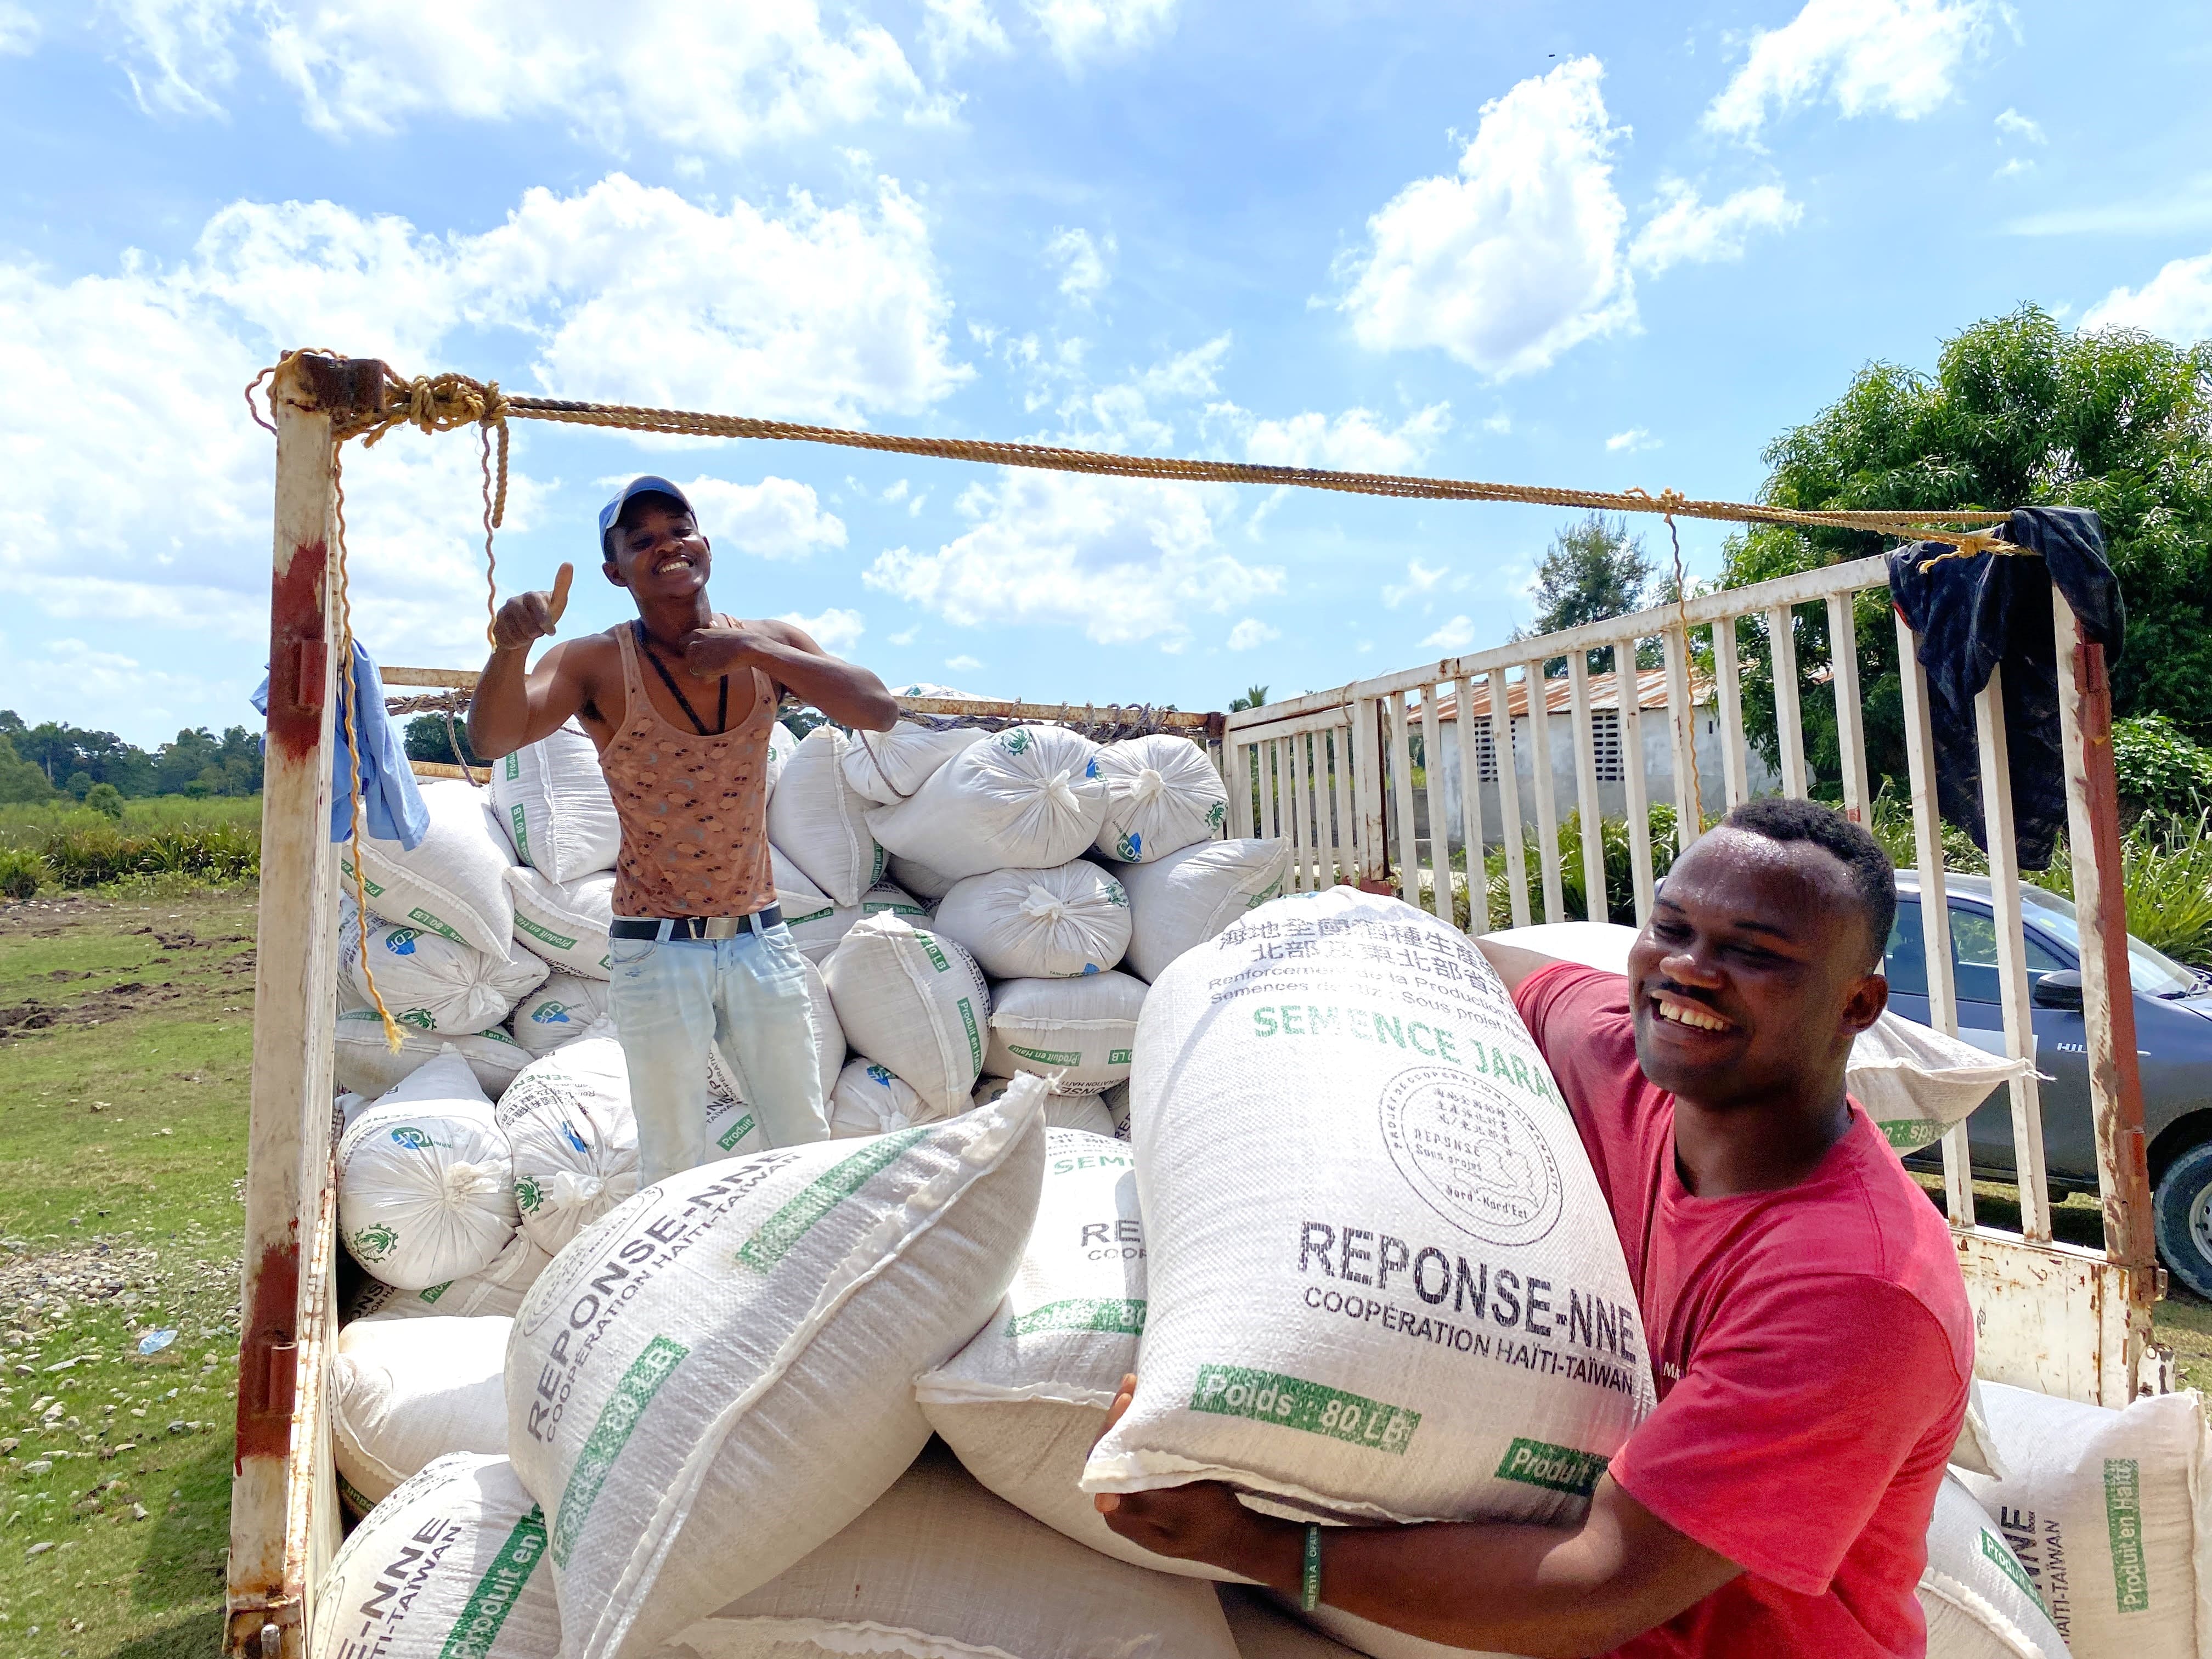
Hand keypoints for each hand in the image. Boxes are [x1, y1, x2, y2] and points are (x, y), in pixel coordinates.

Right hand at [491, 563, 571, 650]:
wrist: (527, 629)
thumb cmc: (546, 614)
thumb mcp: (557, 603)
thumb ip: (562, 586)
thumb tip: (568, 563)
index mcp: (530, 595)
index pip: (537, 606)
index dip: (545, 620)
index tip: (552, 631)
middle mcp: (513, 601)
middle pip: (528, 626)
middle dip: (537, 633)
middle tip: (539, 631)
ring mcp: (502, 614)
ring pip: (517, 635)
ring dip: (527, 639)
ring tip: (529, 634)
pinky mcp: (495, 626)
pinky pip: (508, 641)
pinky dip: (516, 644)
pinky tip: (519, 638)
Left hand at [680, 625, 767, 678]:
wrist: (747, 647)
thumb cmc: (739, 638)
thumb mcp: (724, 629)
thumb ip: (713, 629)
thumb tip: (711, 622)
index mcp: (696, 633)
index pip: (682, 643)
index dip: (691, 650)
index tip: (702, 653)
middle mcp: (692, 645)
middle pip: (686, 658)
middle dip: (695, 661)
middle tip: (713, 661)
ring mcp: (696, 658)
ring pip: (693, 669)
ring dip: (703, 670)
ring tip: (718, 666)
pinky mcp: (702, 671)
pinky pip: (703, 678)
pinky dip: (711, 678)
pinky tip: (721, 672)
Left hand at [1091, 1374, 1284, 1574]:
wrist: (1235, 1535)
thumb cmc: (1209, 1522)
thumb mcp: (1177, 1513)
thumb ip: (1140, 1504)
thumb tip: (1100, 1501)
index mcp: (1120, 1511)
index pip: (1102, 1463)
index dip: (1111, 1429)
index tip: (1125, 1400)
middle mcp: (1121, 1501)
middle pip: (1108, 1452)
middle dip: (1118, 1417)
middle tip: (1131, 1383)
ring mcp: (1136, 1492)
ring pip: (1122, 1449)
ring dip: (1129, 1419)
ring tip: (1136, 1386)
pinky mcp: (1152, 1483)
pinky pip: (1138, 1451)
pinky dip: (1141, 1428)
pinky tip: (1150, 1407)